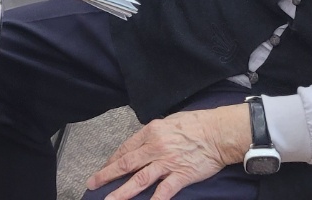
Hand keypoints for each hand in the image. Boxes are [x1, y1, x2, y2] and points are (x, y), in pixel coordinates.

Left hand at [87, 104, 250, 199]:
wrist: (218, 132)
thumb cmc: (197, 123)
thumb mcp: (170, 121)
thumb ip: (155, 133)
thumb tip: (144, 142)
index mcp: (151, 132)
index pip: (126, 148)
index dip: (113, 160)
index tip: (104, 168)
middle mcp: (155, 147)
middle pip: (126, 164)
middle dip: (107, 175)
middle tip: (93, 184)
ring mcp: (167, 163)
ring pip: (139, 180)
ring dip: (121, 192)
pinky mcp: (180, 175)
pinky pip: (163, 192)